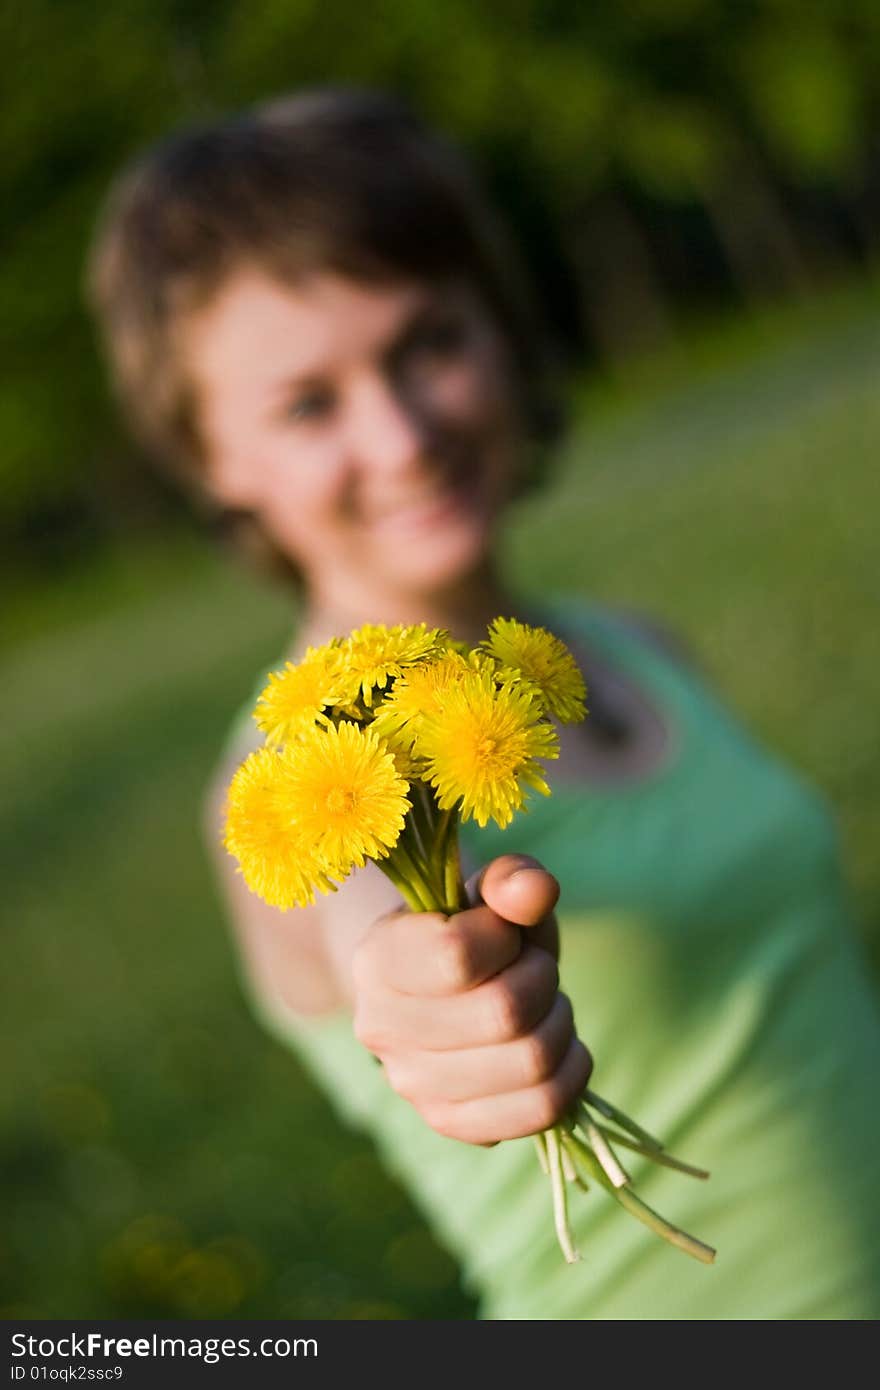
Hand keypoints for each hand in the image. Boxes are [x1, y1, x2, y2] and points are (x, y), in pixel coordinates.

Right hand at [351, 853, 592, 1143]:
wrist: (445, 989)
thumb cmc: (474, 929)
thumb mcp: (491, 892)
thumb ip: (512, 879)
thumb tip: (536, 890)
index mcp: (378, 957)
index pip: (457, 954)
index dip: (505, 937)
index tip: (505, 933)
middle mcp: (380, 1027)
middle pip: (504, 1012)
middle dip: (542, 979)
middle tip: (536, 969)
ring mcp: (412, 1084)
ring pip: (531, 1062)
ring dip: (560, 1023)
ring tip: (544, 1006)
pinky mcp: (451, 1122)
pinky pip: (541, 1110)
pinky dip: (570, 1072)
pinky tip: (556, 1047)